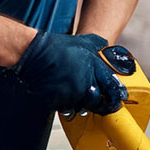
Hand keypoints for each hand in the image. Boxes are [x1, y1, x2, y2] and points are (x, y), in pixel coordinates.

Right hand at [11, 31, 127, 114]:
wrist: (34, 53)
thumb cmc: (56, 47)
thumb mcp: (82, 41)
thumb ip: (97, 45)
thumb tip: (105, 45)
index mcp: (95, 70)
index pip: (112, 89)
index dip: (115, 96)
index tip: (115, 99)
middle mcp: (85, 85)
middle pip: (97, 103)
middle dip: (97, 103)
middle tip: (93, 98)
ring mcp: (71, 95)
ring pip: (81, 107)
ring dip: (80, 103)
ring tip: (73, 93)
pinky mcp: (57, 102)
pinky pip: (65, 108)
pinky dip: (65, 103)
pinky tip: (61, 93)